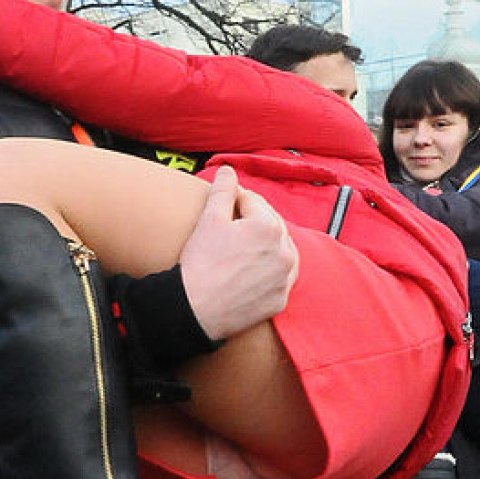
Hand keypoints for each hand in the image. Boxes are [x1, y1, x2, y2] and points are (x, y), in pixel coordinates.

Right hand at [180, 167, 297, 340]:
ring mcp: (285, 278)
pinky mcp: (280, 300)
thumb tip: (228, 170)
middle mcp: (285, 251)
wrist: (194, 309)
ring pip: (281, 251)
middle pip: (270, 225)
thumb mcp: (209, 219)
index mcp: (269, 227)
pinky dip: (271, 271)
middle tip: (232, 225)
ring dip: (268, 244)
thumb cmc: (200, 263)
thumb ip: (223, 190)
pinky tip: (254, 270)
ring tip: (246, 246)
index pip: (254, 202)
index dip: (236, 201)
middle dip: (253, 221)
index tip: (223, 205)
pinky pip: (280, 278)